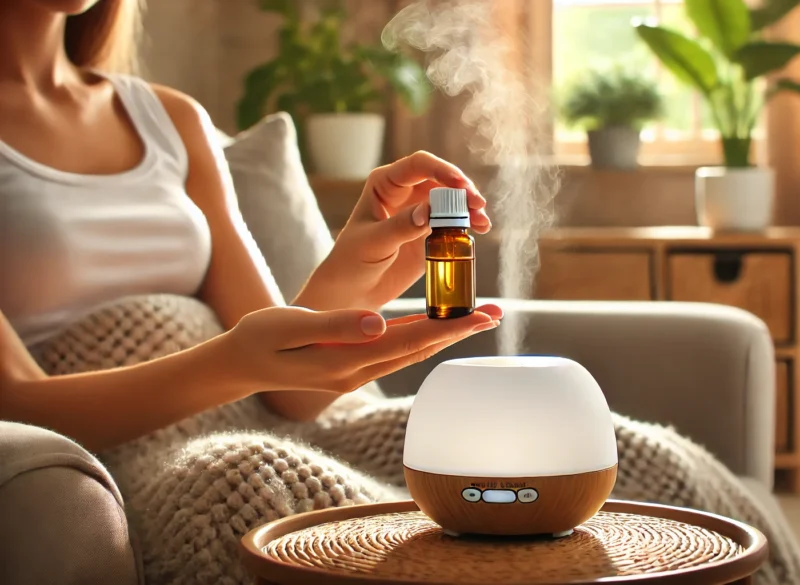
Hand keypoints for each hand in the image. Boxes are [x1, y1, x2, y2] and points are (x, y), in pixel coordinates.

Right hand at [222, 303, 501, 393]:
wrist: (239, 364)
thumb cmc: (260, 338)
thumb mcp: (291, 326)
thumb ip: (335, 326)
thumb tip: (378, 322)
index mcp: (347, 360)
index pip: (409, 341)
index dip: (447, 327)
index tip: (479, 315)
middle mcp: (358, 371)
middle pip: (419, 349)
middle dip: (458, 331)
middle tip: (495, 313)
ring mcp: (356, 373)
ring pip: (410, 352)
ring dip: (444, 335)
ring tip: (476, 317)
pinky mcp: (352, 367)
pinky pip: (395, 352)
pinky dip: (420, 337)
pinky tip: (435, 326)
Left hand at [297, 151, 490, 310]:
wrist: (353, 290)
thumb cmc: (352, 261)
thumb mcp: (374, 243)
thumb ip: (401, 226)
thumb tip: (430, 211)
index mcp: (385, 184)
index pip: (417, 166)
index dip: (441, 170)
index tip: (460, 184)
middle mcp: (405, 192)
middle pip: (441, 180)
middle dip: (462, 189)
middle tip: (477, 205)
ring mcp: (420, 211)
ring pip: (452, 199)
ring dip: (469, 206)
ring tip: (482, 221)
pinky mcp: (431, 232)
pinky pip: (455, 221)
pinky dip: (469, 222)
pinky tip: (481, 229)